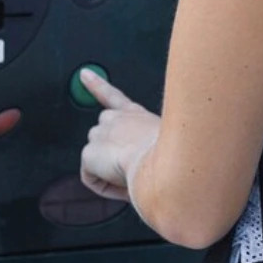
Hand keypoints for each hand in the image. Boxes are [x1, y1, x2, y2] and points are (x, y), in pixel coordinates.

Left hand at [78, 68, 160, 202]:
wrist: (170, 161)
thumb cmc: (179, 156)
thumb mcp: (173, 143)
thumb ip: (158, 144)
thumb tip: (155, 163)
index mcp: (137, 114)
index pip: (113, 97)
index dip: (97, 85)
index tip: (84, 74)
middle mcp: (117, 118)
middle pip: (101, 137)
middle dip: (112, 154)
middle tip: (136, 171)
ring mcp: (101, 133)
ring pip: (98, 160)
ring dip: (112, 173)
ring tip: (137, 178)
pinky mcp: (90, 153)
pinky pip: (93, 180)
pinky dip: (107, 188)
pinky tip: (125, 185)